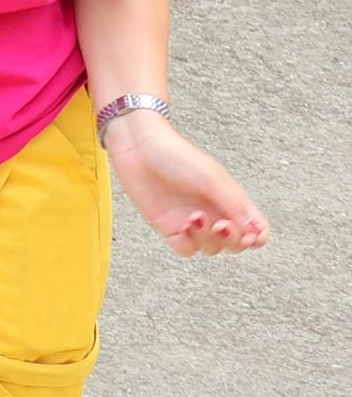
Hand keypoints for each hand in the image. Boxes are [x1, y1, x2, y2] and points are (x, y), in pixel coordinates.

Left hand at [107, 111, 269, 258]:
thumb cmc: (177, 156)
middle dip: (232, 240)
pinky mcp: (169, 226)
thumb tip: (258, 232)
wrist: (138, 147)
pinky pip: (186, 249)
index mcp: (230, 200)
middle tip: (221, 226)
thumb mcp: (212, 179)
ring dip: (208, 239)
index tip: (251, 237)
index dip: (256, 238)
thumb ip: (235, 206)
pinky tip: (182, 227)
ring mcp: (191, 221)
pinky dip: (188, 244)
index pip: (254, 228)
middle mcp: (213, 212)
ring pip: (211, 248)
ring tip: (194, 217)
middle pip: (234, 243)